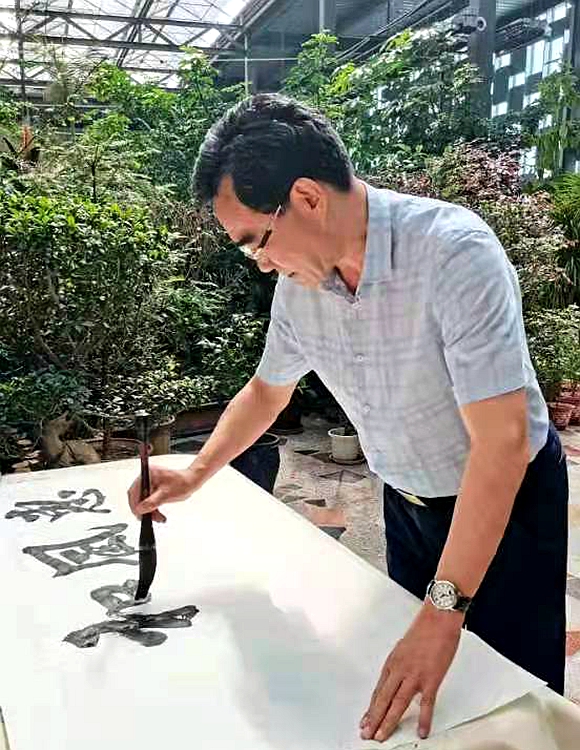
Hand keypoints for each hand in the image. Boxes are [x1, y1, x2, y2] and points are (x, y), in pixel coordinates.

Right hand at [127, 465, 201, 522]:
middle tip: (149, 518)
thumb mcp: (166, 495)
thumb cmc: (183, 483)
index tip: (139, 515)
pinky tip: (158, 514)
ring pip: (142, 499)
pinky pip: (148, 499)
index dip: (135, 505)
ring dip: (148, 510)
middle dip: (142, 509)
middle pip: (137, 496)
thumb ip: (151, 502)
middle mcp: (147, 476)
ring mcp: (150, 481)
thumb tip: (139, 509)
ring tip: (158, 517)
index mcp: (148, 473)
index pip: (134, 492)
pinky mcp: (154, 486)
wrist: (192, 481)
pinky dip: (152, 507)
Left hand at [360, 603, 462, 741]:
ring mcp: (414, 675)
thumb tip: (397, 681)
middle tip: (367, 734)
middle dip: (374, 719)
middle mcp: (400, 670)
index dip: (371, 708)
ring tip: (382, 736)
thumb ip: (400, 666)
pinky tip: (421, 731)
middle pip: (383, 699)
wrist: (438, 619)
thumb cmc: (424, 630)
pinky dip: (423, 719)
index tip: (365, 720)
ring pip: (398, 703)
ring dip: (388, 721)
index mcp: (392, 662)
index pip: (378, 690)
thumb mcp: (404, 648)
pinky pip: (426, 703)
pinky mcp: (431, 679)